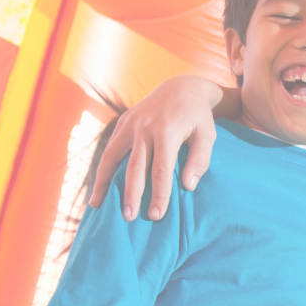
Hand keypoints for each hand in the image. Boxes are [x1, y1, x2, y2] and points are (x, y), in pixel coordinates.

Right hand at [87, 75, 228, 221]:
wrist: (181, 87)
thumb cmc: (198, 117)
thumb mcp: (208, 135)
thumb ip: (200, 160)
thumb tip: (187, 187)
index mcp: (167, 130)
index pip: (161, 169)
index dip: (158, 194)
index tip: (157, 215)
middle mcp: (144, 126)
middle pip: (135, 167)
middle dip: (132, 194)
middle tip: (129, 218)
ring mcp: (129, 123)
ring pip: (112, 157)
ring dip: (105, 183)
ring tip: (98, 206)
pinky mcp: (122, 123)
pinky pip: (109, 150)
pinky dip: (102, 170)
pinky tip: (98, 189)